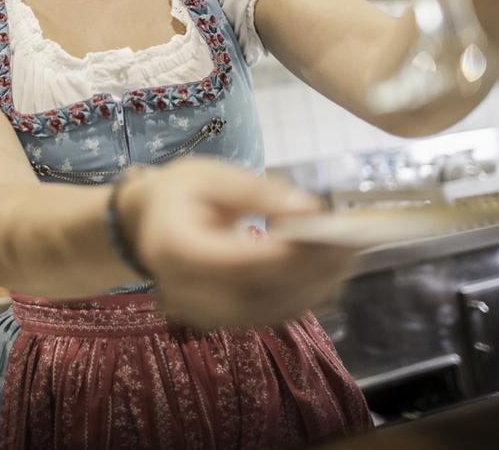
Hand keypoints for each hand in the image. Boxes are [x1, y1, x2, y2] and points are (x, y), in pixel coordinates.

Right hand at [117, 157, 359, 329]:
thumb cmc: (178, 193)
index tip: (329, 233)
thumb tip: (309, 209)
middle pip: (258, 293)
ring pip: (269, 312)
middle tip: (352, 244)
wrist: (145, 225)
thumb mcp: (211, 175)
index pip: (238, 261)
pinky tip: (325, 274)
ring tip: (347, 256)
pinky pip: (268, 316)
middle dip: (311, 272)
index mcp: (174, 247)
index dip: (287, 254)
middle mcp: (184, 290)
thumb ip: (258, 191)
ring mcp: (200, 313)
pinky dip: (302, 297)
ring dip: (314, 287)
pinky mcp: (219, 322)